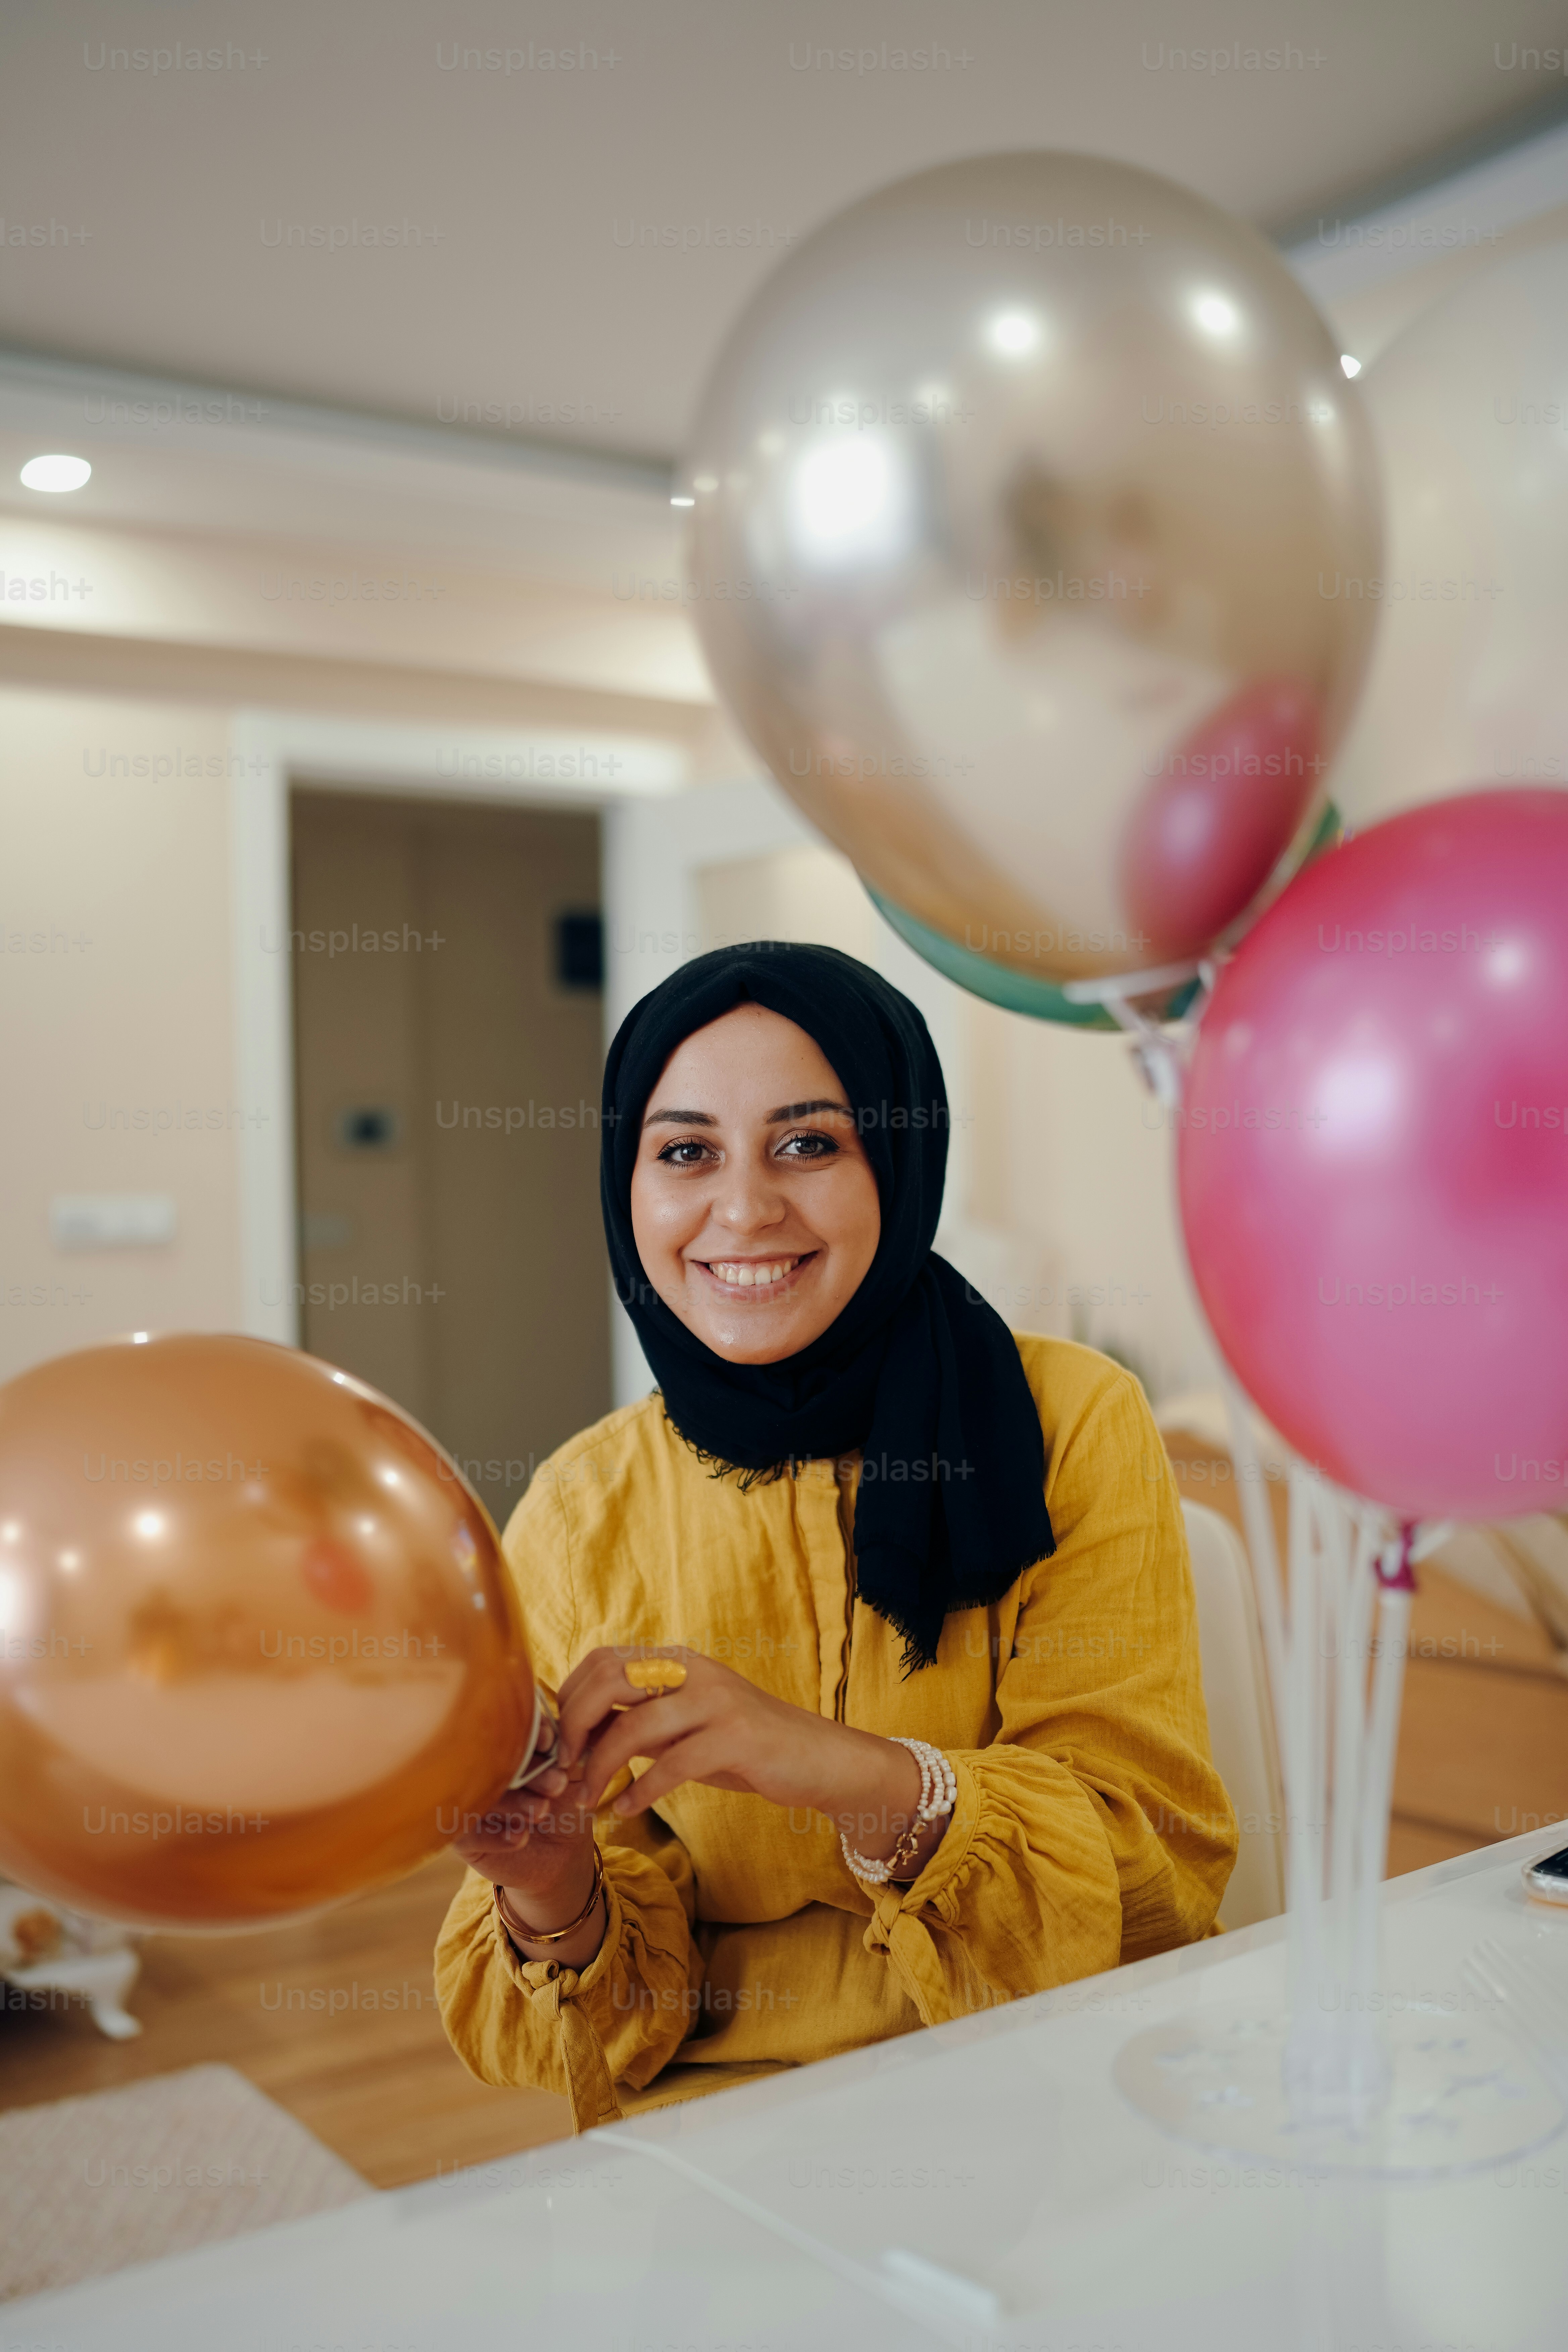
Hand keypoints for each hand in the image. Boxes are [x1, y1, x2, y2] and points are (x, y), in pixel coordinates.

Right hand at [447, 1714, 602, 1962]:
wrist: (563, 1854)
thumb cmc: (566, 1803)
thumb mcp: (570, 1772)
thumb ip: (562, 1748)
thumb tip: (553, 1733)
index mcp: (504, 1746)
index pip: (507, 1729)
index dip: (528, 1732)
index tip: (550, 1742)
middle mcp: (480, 1771)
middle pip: (492, 1762)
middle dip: (526, 1771)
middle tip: (557, 1784)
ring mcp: (468, 1802)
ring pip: (480, 1796)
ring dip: (513, 1803)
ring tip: (542, 1811)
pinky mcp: (462, 1838)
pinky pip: (469, 1834)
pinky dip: (496, 1836)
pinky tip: (521, 1837)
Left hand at [558, 1647, 944, 1880]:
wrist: (817, 1759)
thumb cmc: (742, 1745)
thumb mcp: (683, 1727)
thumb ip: (637, 1723)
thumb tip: (575, 1735)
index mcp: (675, 1660)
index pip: (601, 1661)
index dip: (568, 1700)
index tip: (556, 1745)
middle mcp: (692, 1670)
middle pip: (608, 1681)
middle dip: (572, 1728)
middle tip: (563, 1771)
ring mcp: (716, 1700)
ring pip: (633, 1726)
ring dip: (598, 1768)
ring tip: (585, 1801)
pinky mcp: (736, 1737)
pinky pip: (672, 1764)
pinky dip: (640, 1791)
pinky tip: (624, 1810)